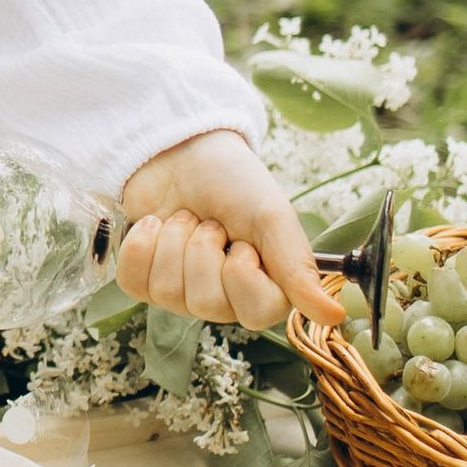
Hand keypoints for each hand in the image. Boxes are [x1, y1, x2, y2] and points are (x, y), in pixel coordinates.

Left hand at [117, 131, 333, 333]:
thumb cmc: (234, 182)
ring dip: (174, 241)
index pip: (257, 314)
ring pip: (168, 292)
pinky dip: (142, 245)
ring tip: (186, 218)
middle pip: (207, 304)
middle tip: (211, 222)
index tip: (243, 244)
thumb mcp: (274, 217)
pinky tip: (155, 224)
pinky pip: (134, 283)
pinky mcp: (142, 279)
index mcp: (263, 286)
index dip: (243, 275)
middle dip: (204, 249)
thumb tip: (332, 316)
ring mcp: (180, 293)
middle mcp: (222, 297)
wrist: (182, 150)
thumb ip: (298, 268)